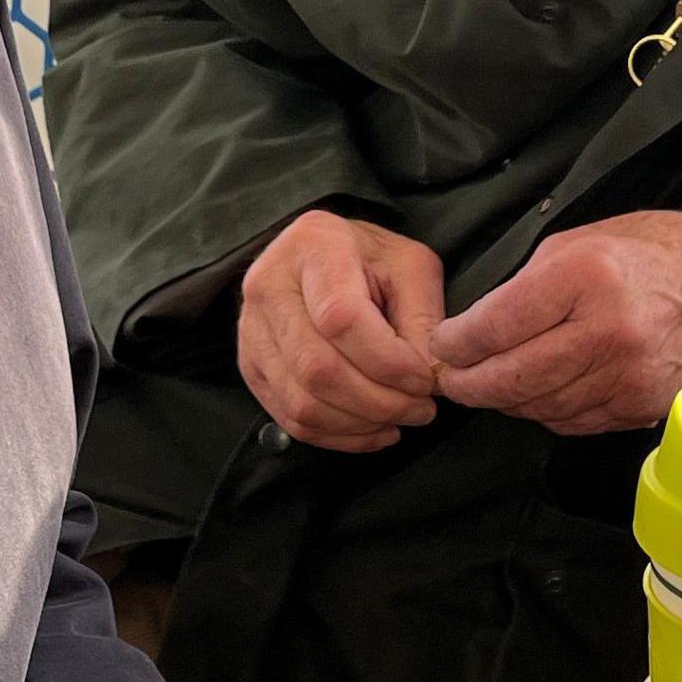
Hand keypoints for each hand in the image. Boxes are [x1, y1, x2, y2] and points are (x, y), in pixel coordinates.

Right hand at [236, 210, 445, 451]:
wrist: (320, 257)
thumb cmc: (371, 261)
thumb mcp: (410, 267)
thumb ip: (423, 319)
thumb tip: (430, 378)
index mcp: (312, 245)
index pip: (341, 318)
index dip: (388, 361)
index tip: (425, 379)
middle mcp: (269, 286)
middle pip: (318, 368)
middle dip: (379, 401)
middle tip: (421, 409)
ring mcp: (251, 330)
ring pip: (303, 402)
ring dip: (361, 424)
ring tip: (400, 419)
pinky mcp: (251, 366)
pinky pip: (291, 418)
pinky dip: (338, 436)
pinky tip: (373, 430)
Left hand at [427, 202, 681, 436]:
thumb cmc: (654, 252)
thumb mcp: (581, 240)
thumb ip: (527, 286)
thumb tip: (476, 329)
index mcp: (584, 278)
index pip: (494, 327)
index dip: (454, 344)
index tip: (441, 345)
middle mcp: (606, 333)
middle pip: (510, 379)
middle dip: (467, 383)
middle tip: (449, 379)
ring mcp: (627, 378)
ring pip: (537, 408)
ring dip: (504, 401)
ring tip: (487, 386)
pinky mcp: (641, 409)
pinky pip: (572, 422)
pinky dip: (544, 411)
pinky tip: (536, 394)